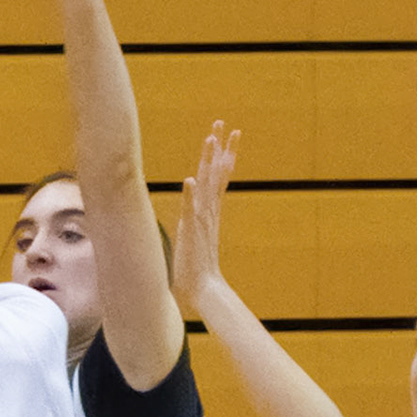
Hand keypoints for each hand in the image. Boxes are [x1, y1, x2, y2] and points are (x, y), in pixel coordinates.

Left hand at [174, 121, 240, 301]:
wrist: (204, 292)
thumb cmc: (196, 271)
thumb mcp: (192, 242)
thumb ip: (191, 229)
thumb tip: (189, 224)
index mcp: (208, 213)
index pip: (218, 178)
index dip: (222, 155)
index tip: (227, 134)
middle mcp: (208, 213)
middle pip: (217, 174)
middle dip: (220, 148)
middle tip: (222, 123)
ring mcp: (201, 221)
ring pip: (207, 185)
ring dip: (209, 162)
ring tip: (210, 139)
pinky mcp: (193, 233)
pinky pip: (191, 211)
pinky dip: (190, 196)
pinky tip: (189, 180)